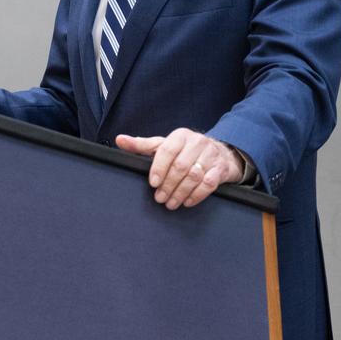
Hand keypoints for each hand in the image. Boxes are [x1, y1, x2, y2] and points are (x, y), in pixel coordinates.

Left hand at [116, 128, 244, 209]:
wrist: (220, 153)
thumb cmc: (185, 150)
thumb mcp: (164, 145)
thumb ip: (142, 145)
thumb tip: (120, 140)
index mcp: (180, 136)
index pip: (167, 150)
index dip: (159, 168)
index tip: (153, 183)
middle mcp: (197, 142)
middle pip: (181, 166)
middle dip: (168, 185)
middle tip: (160, 198)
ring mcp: (211, 155)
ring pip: (195, 176)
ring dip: (181, 192)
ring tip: (170, 203)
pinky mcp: (221, 169)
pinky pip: (209, 183)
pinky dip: (197, 195)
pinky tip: (187, 202)